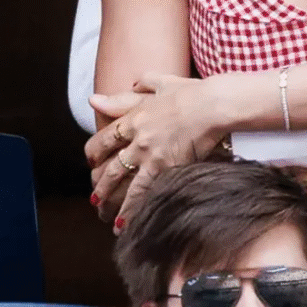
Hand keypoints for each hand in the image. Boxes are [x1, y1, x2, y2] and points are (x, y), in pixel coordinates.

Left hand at [86, 73, 221, 232]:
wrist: (214, 105)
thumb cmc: (193, 92)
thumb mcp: (162, 83)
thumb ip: (138, 86)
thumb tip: (113, 91)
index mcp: (135, 118)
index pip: (104, 139)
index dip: (94, 152)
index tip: (92, 160)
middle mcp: (137, 139)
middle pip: (109, 165)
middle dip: (99, 183)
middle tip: (95, 195)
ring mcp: (149, 155)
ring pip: (121, 183)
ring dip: (110, 201)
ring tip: (105, 215)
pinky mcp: (165, 167)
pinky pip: (142, 192)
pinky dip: (131, 209)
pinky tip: (125, 223)